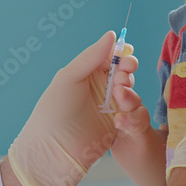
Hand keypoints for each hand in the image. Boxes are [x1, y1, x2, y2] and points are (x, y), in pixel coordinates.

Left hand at [7, 31, 137, 185]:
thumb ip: (92, 56)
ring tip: (118, 94)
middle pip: (122, 71)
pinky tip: (123, 110)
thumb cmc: (54, 110)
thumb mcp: (70, 77)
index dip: (120, 53)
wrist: (54, 151)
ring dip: (128, 88)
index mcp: (85, 73)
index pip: (109, 56)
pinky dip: (131, 107)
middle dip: (126, 70)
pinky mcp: (117, 124)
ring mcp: (108, 106)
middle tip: (123, 75)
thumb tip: (112, 34)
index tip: (126, 54)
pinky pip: (132, 110)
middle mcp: (98, 87)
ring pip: (129, 89)